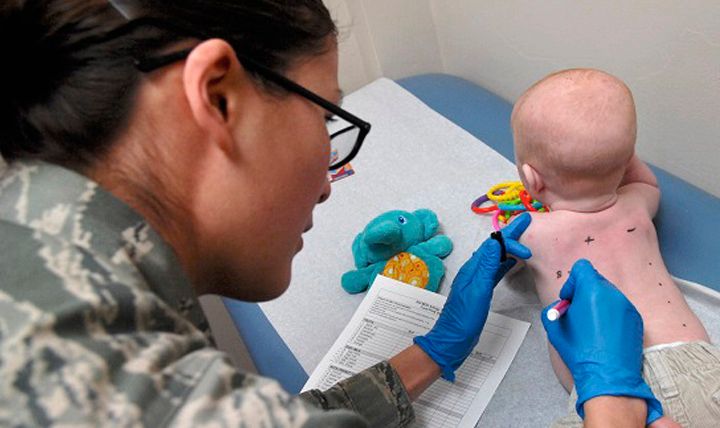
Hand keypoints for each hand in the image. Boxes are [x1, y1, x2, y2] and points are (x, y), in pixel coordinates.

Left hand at [414, 213, 531, 380]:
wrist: (452, 340)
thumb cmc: (464, 319)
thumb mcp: (478, 291)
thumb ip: (487, 267)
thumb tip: (495, 242)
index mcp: (472, 269)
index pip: (493, 245)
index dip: (510, 237)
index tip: (527, 239)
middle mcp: (474, 271)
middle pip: (494, 247)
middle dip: (510, 234)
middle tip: (526, 221)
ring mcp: (476, 281)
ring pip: (495, 257)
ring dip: (508, 246)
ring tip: (522, 238)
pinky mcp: (480, 291)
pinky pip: (494, 271)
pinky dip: (505, 263)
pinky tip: (511, 263)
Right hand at [541, 259, 662, 423]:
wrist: (608, 377)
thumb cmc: (581, 352)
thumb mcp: (554, 327)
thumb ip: (555, 308)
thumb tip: (560, 307)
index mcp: (592, 291)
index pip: (582, 267)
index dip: (571, 282)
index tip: (569, 299)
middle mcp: (613, 294)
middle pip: (596, 280)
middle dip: (584, 293)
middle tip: (577, 313)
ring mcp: (627, 307)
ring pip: (609, 295)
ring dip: (598, 304)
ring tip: (591, 327)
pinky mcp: (636, 319)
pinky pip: (620, 308)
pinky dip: (611, 315)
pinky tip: (604, 334)